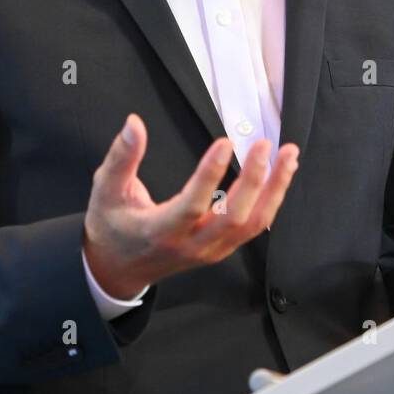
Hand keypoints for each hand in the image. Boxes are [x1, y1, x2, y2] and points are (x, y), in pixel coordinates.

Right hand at [82, 113, 299, 297]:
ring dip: (274, 190)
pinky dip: (271, 200)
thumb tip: (134, 124)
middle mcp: (190, 245)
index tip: (225, 143)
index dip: (210, 175)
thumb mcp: (105, 190)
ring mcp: (210, 251)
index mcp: (160, 232)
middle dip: (255, 181)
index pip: (192, 205)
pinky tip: (280, 175)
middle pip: (234, 218)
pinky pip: (254, 227)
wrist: (118, 269)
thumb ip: (121, 157)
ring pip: (253, 225)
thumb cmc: (112, 227)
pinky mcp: (221, 249)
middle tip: (263, 145)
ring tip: (288, 156)